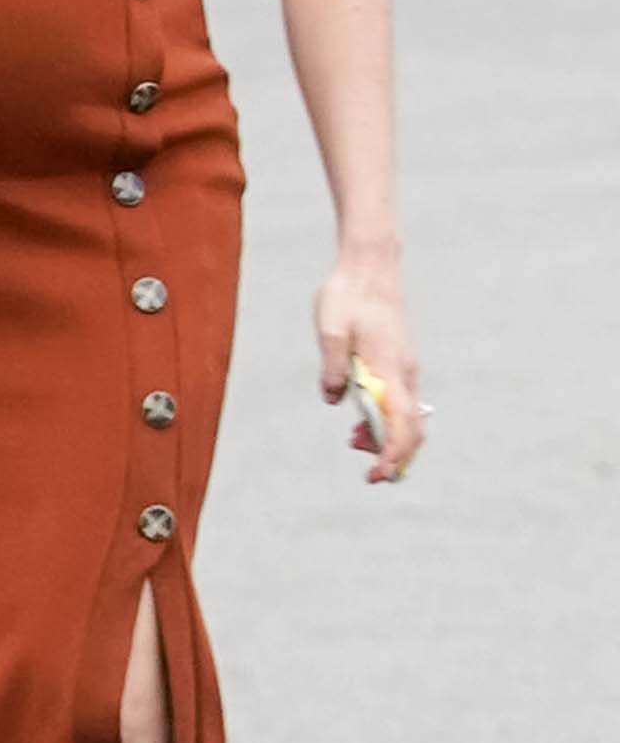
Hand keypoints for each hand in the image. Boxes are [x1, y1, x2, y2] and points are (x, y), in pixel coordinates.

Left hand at [315, 256, 425, 484]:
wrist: (369, 267)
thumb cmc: (347, 296)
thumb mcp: (330, 330)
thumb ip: (332, 366)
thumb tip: (333, 398)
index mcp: (389, 368)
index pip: (402, 425)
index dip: (393, 455)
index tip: (376, 474)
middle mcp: (404, 372)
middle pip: (412, 429)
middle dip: (395, 456)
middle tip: (368, 472)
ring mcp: (405, 368)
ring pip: (408, 417)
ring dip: (388, 438)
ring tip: (355, 442)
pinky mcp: (399, 362)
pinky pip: (401, 401)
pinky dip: (388, 420)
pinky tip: (362, 420)